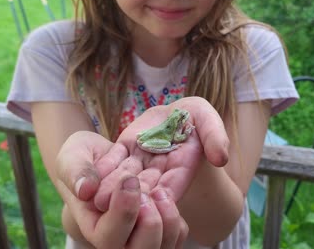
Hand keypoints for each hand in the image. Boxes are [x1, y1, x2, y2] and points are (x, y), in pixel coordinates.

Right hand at [56, 132, 188, 247]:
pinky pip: (178, 234)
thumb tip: (85, 190)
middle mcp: (119, 239)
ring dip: (168, 218)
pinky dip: (176, 216)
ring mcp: (142, 237)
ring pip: (164, 245)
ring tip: (159, 192)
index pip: (110, 237)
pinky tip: (164, 195)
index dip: (124, 212)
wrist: (105, 158)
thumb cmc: (85, 160)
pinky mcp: (161, 230)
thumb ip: (75, 171)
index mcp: (94, 226)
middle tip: (145, 191)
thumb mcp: (72, 157)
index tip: (129, 180)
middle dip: (149, 222)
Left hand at [93, 96, 229, 208]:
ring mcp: (140, 160)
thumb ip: (216, 136)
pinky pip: (114, 160)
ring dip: (113, 187)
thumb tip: (221, 158)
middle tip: (117, 204)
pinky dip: (104, 168)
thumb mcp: (208, 119)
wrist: (176, 110)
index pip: (173, 184)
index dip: (162, 193)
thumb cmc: (195, 116)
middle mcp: (159, 170)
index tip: (152, 197)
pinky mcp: (124, 149)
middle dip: (131, 196)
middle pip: (145, 185)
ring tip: (99, 198)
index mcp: (182, 167)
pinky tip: (92, 177)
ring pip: (126, 176)